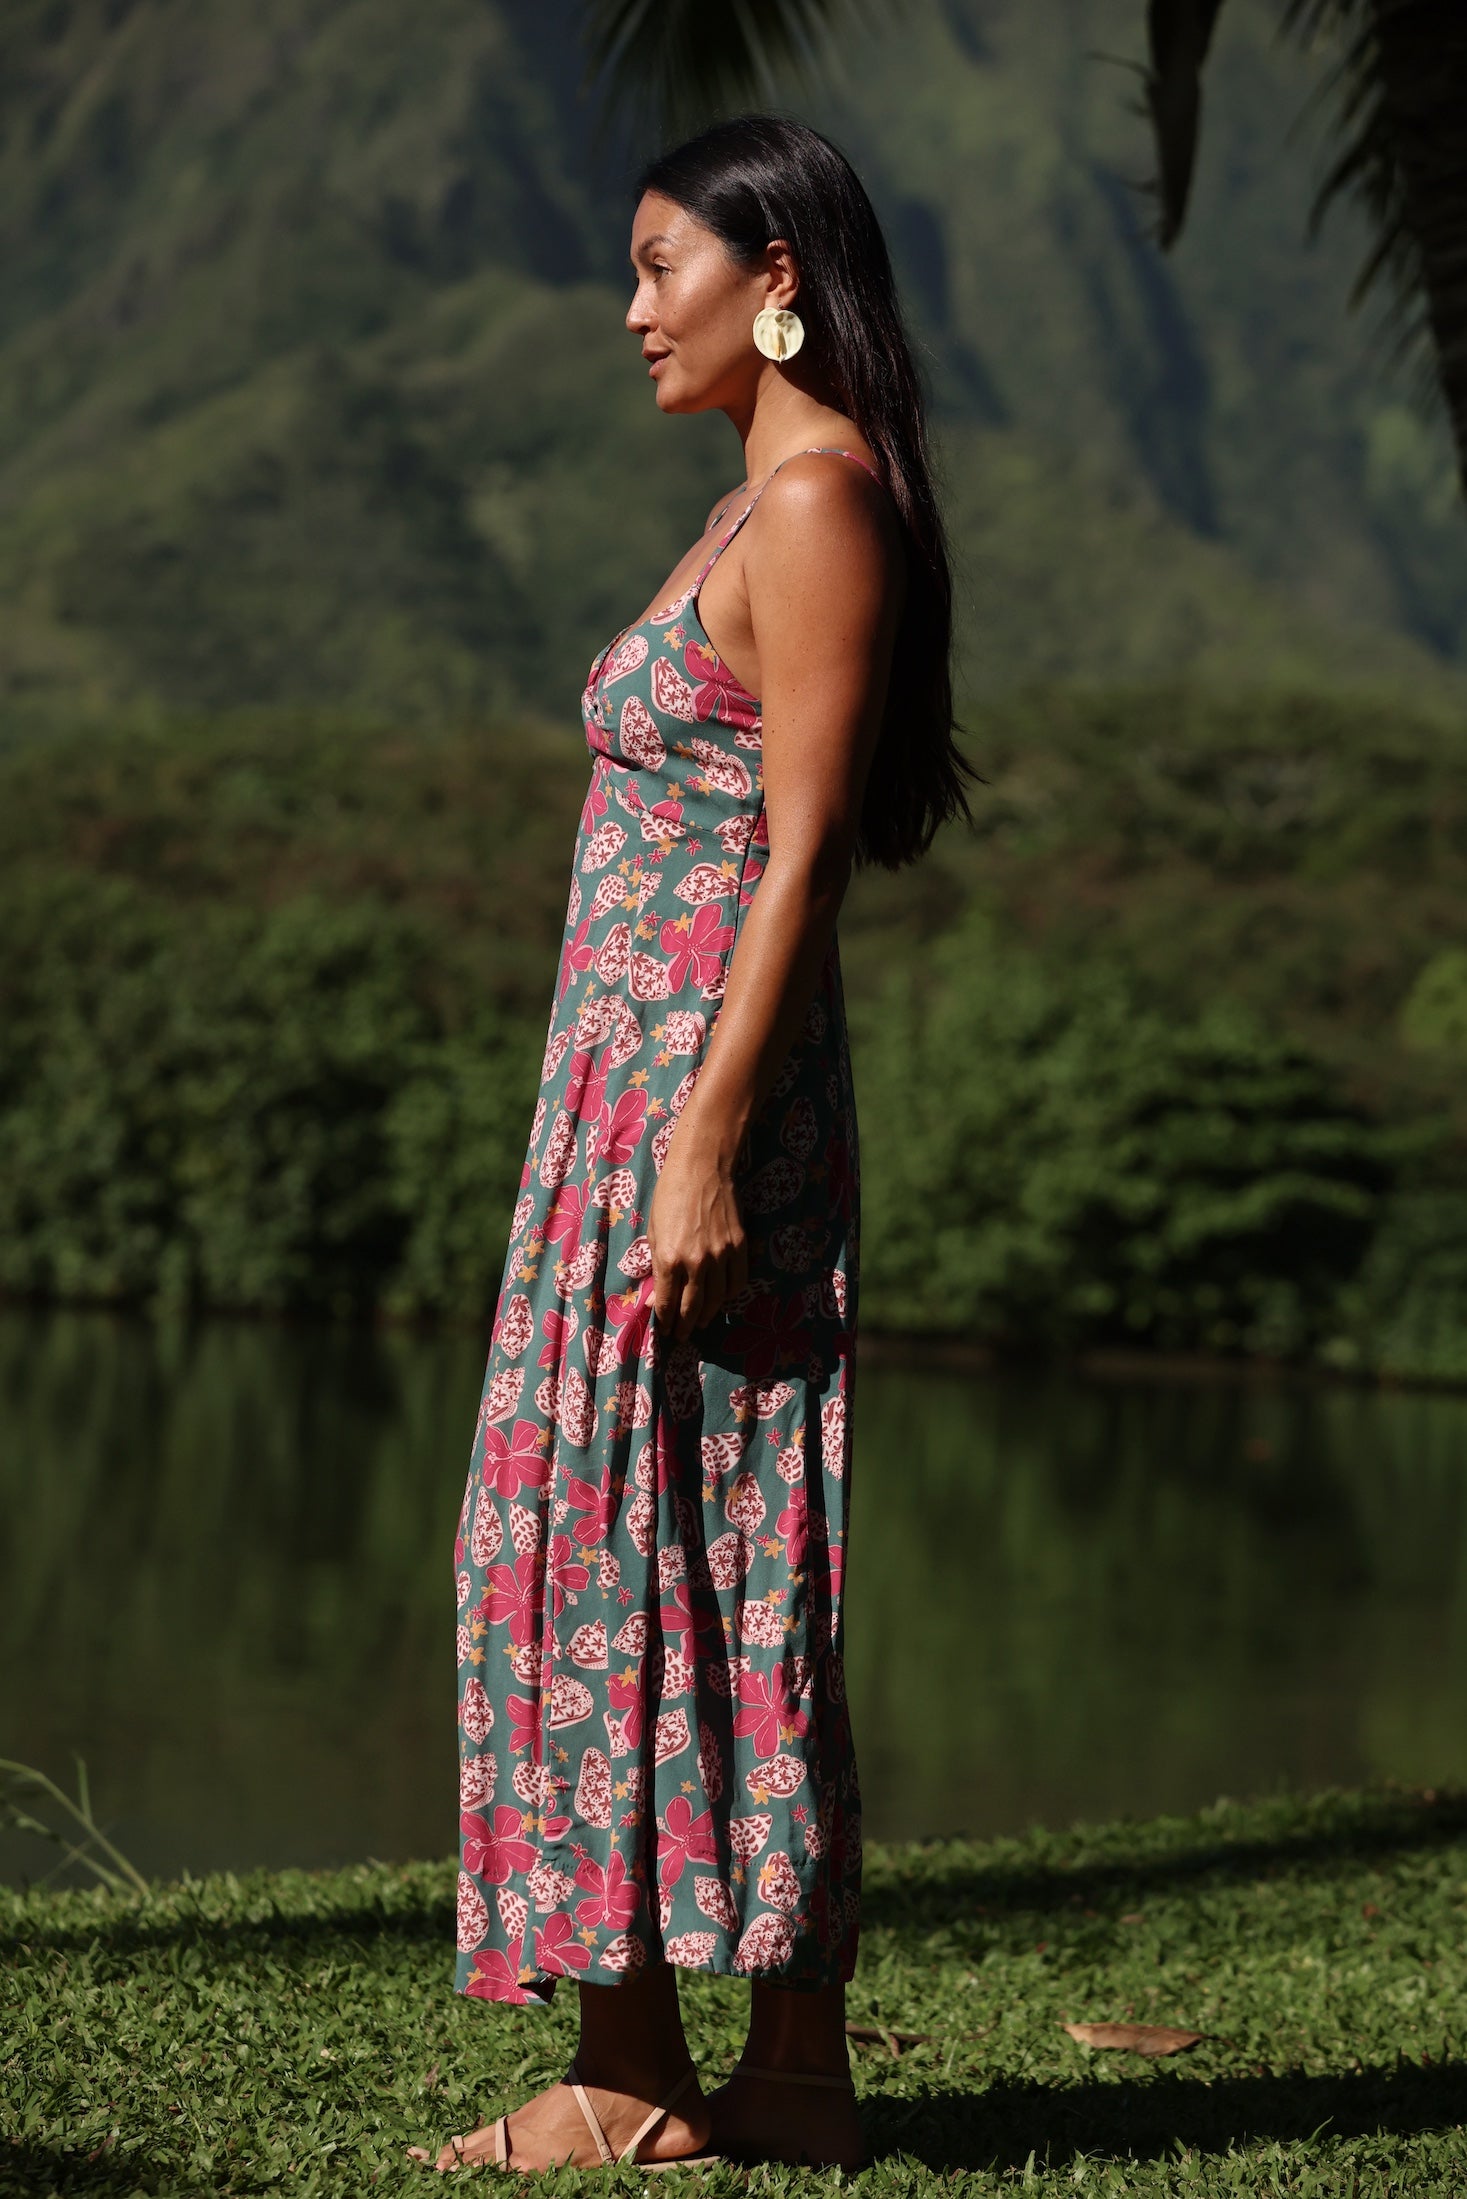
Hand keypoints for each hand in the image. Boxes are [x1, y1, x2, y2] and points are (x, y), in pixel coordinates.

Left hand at [647, 1135, 749, 1342]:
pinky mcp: (739, 1246)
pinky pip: (737, 1281)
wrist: (702, 1168)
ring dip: (707, 1314)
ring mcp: (721, 1256)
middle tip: (682, 1336)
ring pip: (717, 1299)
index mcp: (670, 1258)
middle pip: (692, 1307)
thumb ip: (657, 1265)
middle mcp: (697, 1263)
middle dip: (685, 1326)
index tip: (665, 1330)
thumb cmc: (669, 1195)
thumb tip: (659, 1295)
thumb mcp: (653, 1231)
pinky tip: (721, 1297)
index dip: (665, 1320)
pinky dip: (729, 1295)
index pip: (667, 1303)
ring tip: (700, 1321)